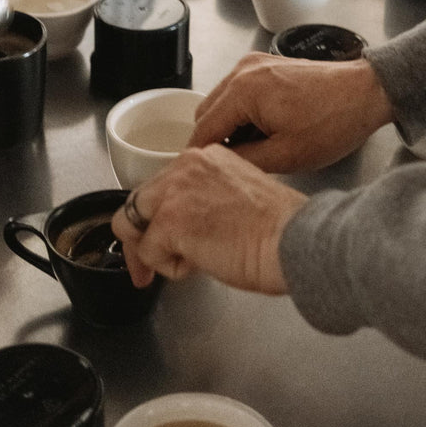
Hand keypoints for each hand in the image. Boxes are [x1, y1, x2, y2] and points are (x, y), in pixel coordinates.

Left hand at [111, 144, 305, 291]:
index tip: (162, 240)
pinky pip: (149, 252)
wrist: (294, 238)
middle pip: (137, 202)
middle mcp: (185, 166)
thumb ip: (204, 199)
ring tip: (182, 267)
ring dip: (151, 254)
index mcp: (204, 157)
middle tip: (146, 269)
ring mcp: (175, 192)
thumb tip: (184, 228)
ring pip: (132, 225)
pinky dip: (168, 269)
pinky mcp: (170, 221)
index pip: (161, 186)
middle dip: (138, 238)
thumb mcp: (236, 196)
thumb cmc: (279, 228)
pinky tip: (199, 266)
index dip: (157, 218)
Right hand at [191, 54, 393, 171]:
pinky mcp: (265, 65)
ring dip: (228, 126)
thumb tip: (219, 166)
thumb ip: (243, 161)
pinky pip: (238, 91)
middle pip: (206, 112)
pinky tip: (263, 130)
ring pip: (221, 101)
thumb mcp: (286, 156)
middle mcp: (242, 71)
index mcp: (243, 91)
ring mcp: (253, 64)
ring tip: (253, 149)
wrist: (366, 93)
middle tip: (232, 167)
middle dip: (214, 140)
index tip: (202, 177)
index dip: (201, 157)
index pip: (203, 129)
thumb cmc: (333, 122)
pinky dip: (242, 112)